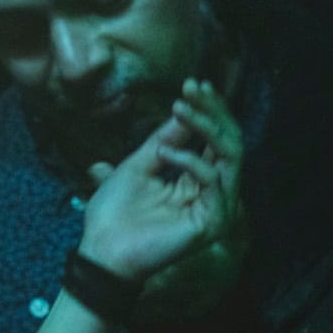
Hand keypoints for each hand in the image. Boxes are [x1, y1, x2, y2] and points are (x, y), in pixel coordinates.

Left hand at [78, 79, 244, 285]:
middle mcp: (213, 192)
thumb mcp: (138, 164)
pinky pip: (214, 183)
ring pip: (230, 157)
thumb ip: (165, 140)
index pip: (215, 140)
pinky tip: (164, 153)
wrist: (101, 248)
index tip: (191, 84)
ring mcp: (216, 208)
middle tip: (192, 88)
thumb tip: (184, 110)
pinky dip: (190, 161)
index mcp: (197, 179)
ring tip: (180, 108)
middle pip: (230, 143)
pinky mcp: (213, 223)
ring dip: (205, 127)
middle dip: (212, 111)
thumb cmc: (116, 211)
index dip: (208, 110)